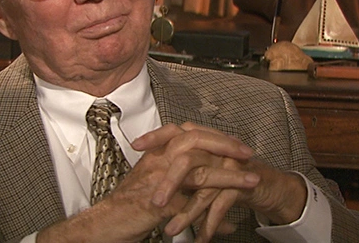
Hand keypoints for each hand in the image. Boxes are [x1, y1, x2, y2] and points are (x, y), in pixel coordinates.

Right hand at [36, 123, 258, 242]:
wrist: (106, 223)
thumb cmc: (130, 205)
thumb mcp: (155, 181)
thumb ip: (178, 176)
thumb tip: (204, 182)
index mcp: (159, 153)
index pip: (191, 133)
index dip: (216, 136)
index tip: (238, 143)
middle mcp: (158, 161)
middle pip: (196, 141)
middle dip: (226, 146)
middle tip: (248, 153)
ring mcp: (157, 182)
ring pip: (199, 172)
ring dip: (229, 178)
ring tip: (251, 181)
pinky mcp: (157, 205)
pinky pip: (192, 209)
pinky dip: (213, 218)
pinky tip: (229, 225)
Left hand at [132, 123, 307, 241]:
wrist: (267, 184)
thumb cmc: (230, 176)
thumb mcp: (202, 169)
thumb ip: (180, 165)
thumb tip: (150, 167)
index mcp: (201, 141)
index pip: (175, 132)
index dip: (156, 136)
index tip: (136, 146)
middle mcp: (214, 149)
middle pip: (187, 160)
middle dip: (170, 184)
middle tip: (155, 203)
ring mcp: (229, 163)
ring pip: (204, 186)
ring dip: (188, 212)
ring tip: (171, 231)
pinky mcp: (242, 181)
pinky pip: (223, 202)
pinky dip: (210, 223)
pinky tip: (201, 238)